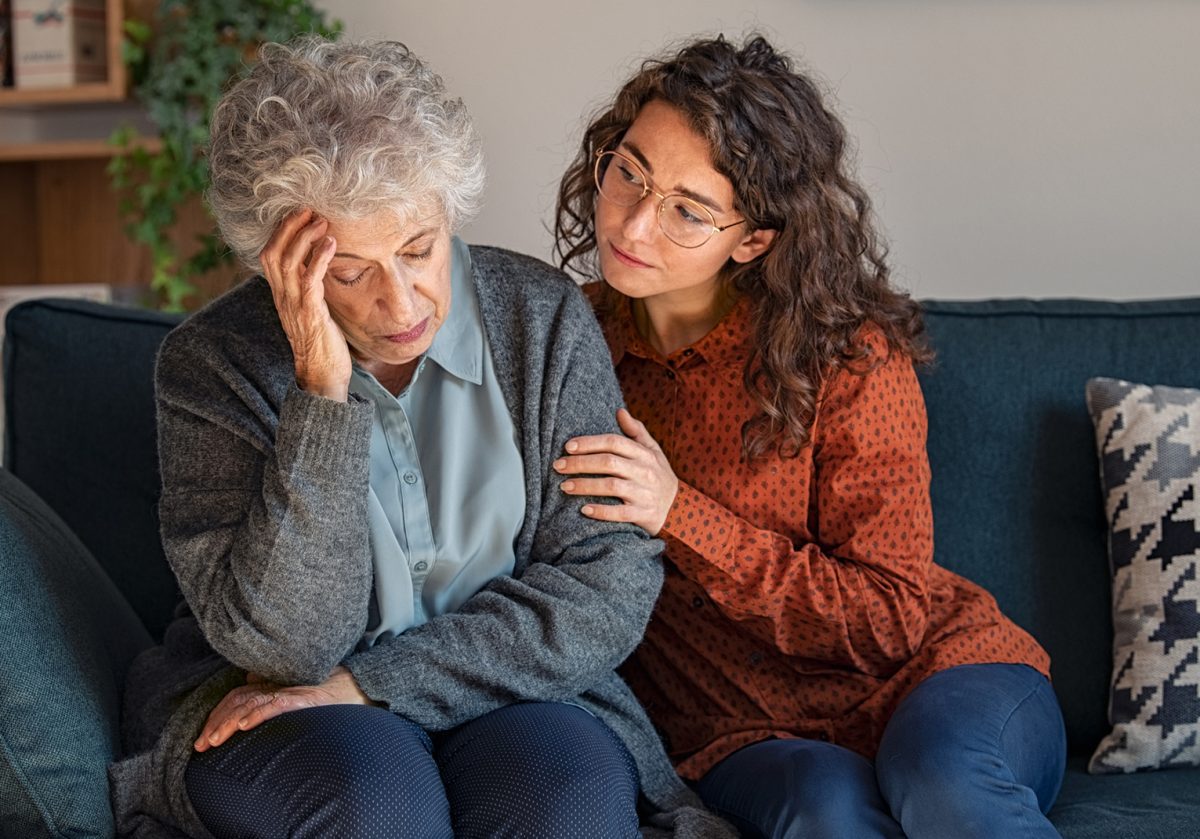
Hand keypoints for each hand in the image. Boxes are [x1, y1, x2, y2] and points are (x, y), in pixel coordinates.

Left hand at [193, 666, 375, 751]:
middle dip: (215, 722)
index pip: (237, 696)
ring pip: (251, 704)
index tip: (204, 737)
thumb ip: (273, 687)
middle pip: (237, 700)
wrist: (359, 686)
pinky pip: (276, 705)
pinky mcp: (303, 698)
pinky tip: (244, 726)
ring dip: (229, 723)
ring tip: (214, 740)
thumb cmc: (329, 691)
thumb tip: (249, 679)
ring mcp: (290, 690)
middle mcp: (277, 685)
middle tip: (201, 745)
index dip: (218, 715)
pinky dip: (258, 715)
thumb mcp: (296, 690)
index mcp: (273, 684)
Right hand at [259, 208, 351, 400]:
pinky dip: (319, 259)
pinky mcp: (311, 314)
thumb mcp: (311, 309)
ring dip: (305, 238)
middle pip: (274, 253)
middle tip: (308, 209)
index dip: (280, 232)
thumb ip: (309, 289)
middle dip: (289, 227)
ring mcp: (294, 306)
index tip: (298, 214)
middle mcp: (283, 298)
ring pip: (288, 262)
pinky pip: (310, 280)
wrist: (323, 375)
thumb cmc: (321, 342)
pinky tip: (331, 244)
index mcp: (281, 295)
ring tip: (322, 221)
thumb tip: (319, 266)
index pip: (269, 256)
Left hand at [555, 408, 678, 535]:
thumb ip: (636, 431)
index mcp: (645, 454)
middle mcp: (645, 472)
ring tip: (564, 486)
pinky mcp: (643, 514)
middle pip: (609, 463)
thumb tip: (620, 410)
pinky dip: (601, 512)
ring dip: (585, 485)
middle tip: (558, 466)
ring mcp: (644, 494)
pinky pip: (620, 513)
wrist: (680, 509)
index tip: (568, 446)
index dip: (589, 443)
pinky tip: (583, 509)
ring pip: (611, 487)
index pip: (614, 442)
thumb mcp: (653, 451)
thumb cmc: (659, 476)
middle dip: (580, 463)